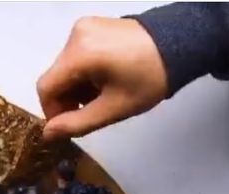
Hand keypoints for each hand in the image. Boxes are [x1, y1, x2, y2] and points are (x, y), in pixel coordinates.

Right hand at [37, 17, 167, 139]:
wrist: (182, 43)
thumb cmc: (149, 78)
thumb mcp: (112, 108)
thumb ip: (76, 124)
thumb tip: (47, 134)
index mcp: (79, 54)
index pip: (46, 88)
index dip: (52, 112)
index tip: (69, 125)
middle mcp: (76, 36)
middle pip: (55, 77)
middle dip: (67, 100)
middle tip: (90, 113)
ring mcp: (85, 27)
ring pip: (65, 68)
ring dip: (76, 88)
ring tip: (101, 96)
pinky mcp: (93, 26)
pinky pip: (76, 56)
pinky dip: (83, 73)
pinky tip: (104, 80)